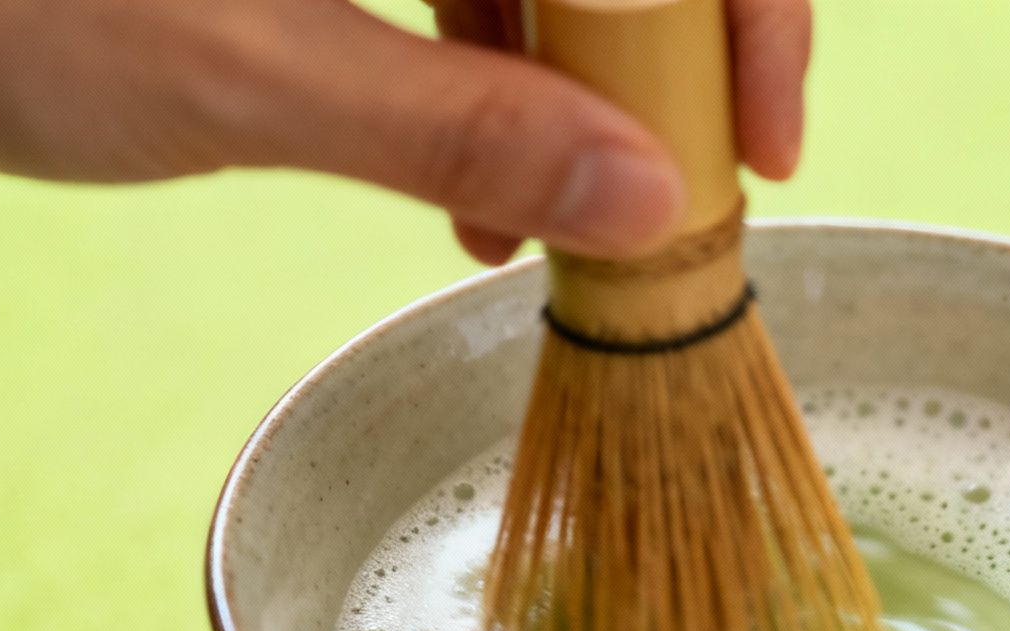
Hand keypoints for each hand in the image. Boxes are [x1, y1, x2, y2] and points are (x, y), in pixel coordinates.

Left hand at [0, 0, 808, 262]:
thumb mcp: (246, 73)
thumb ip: (457, 131)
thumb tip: (648, 201)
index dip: (748, 11)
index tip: (762, 143)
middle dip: (661, 66)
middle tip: (669, 194)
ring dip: (571, 97)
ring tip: (542, 230)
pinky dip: (488, 88)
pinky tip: (465, 200)